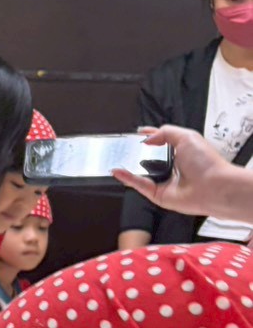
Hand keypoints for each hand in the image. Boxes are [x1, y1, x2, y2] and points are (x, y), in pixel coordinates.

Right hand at [114, 125, 239, 220]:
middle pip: (148, 158)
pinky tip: (117, 171)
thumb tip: (147, 138)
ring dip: (128, 166)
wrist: (213, 187)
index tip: (135, 134)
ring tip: (115, 158)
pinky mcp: (158, 194)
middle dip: (134, 153)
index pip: (160, 143)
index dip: (148, 138)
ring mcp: (164, 181)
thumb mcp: (187, 136)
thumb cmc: (206, 163)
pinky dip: (127, 178)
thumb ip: (165, 132)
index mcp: (180, 152)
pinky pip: (139, 185)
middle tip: (121, 147)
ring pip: (141, 173)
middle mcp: (172, 167)